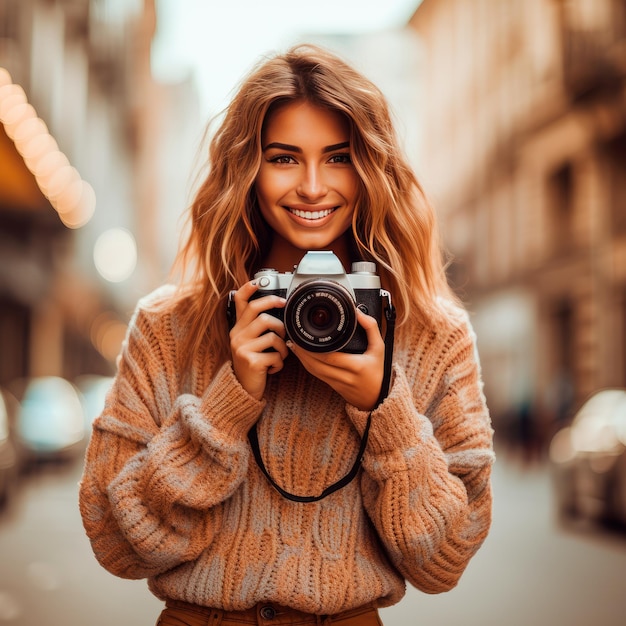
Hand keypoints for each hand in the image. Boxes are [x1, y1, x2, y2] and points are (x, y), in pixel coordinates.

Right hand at [229, 280, 287, 400]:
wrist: (243, 388)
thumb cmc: (252, 362)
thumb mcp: (250, 342)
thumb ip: (257, 326)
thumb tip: (279, 309)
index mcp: (237, 327)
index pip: (239, 301)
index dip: (249, 288)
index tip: (259, 281)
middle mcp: (236, 335)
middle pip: (260, 313)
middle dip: (278, 317)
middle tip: (285, 324)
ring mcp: (242, 348)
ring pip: (272, 335)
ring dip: (283, 346)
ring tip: (281, 354)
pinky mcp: (250, 361)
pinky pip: (275, 355)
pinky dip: (280, 363)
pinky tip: (274, 368)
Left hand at [286, 309, 384, 410]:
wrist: (377, 397)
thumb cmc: (378, 371)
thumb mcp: (379, 348)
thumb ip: (371, 328)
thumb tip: (358, 311)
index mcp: (356, 366)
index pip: (330, 357)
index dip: (314, 348)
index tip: (305, 335)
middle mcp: (344, 376)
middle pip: (316, 364)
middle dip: (302, 351)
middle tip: (293, 337)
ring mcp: (336, 382)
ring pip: (313, 370)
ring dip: (301, 357)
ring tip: (293, 343)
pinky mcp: (331, 385)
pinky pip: (315, 374)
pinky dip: (306, 363)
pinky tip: (300, 354)